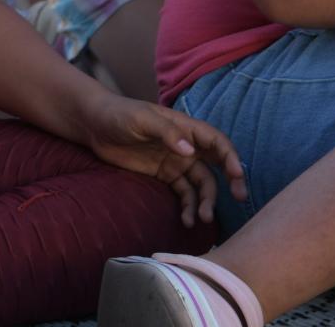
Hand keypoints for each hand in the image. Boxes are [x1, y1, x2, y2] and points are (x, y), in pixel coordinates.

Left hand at [78, 91, 247, 227]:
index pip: (217, 142)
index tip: (236, 175)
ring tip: (202, 219)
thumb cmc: (120, 114)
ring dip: (206, 201)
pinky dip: (188, 207)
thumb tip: (190, 150)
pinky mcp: (164, 176)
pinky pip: (183, 193)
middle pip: (217, 165)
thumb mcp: (142, 119)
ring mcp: (175, 162)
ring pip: (201, 184)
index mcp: (186, 128)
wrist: (94, 125)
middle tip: (239, 198)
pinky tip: (187, 220)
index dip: (230, 157)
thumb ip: (166, 132)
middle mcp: (186, 146)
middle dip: (231, 182)